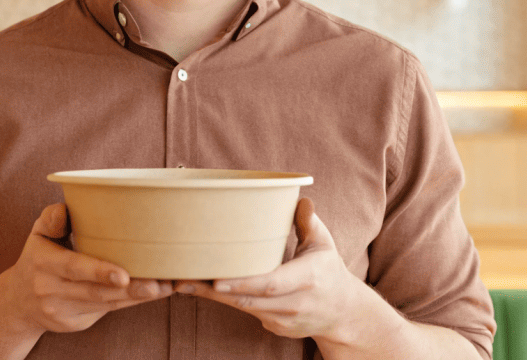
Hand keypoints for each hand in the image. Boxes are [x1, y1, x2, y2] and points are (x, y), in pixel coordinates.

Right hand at [0, 203, 172, 333]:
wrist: (17, 302)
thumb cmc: (37, 257)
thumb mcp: (38, 233)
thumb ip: (52, 217)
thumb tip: (67, 210)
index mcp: (43, 263)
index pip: (73, 268)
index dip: (99, 272)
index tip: (123, 275)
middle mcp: (51, 290)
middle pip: (95, 292)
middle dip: (129, 290)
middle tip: (158, 284)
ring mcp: (63, 311)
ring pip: (105, 304)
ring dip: (137, 297)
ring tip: (165, 287)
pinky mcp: (75, 323)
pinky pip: (106, 312)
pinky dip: (129, 303)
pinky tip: (151, 293)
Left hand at [178, 198, 360, 340]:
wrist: (343, 313)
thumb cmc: (328, 271)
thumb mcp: (324, 244)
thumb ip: (309, 222)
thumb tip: (301, 198)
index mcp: (307, 279)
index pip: (271, 284)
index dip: (242, 283)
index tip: (216, 279)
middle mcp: (295, 303)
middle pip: (249, 300)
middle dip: (214, 292)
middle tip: (183, 279)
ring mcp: (284, 320)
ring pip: (243, 309)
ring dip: (213, 297)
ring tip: (183, 283)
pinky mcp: (275, 329)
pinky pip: (247, 314)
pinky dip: (226, 303)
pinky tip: (203, 291)